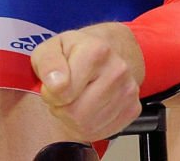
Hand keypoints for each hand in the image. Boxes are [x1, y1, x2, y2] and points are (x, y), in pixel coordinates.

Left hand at [30, 22, 144, 141]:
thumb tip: (55, 83)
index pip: (63, 91)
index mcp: (96, 51)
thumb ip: (47, 63)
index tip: (53, 84)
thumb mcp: (49, 49)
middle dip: (62, 108)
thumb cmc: (73, 53)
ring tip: (76, 98)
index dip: (50, 93)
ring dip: (74, 118)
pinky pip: (100, 132)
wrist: (100, 54)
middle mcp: (117, 70)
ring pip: (87, 125)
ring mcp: (128, 90)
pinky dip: (88, 125)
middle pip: (76, 112)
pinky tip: (88, 107)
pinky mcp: (132, 109)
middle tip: (64, 93)